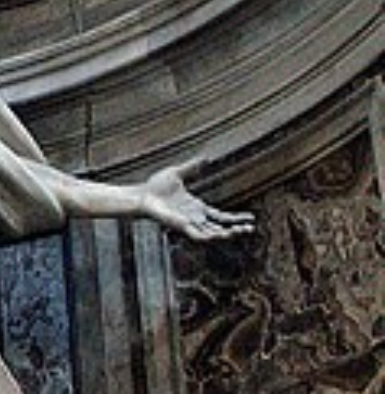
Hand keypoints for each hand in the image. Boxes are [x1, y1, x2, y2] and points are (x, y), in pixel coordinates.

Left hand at [139, 161, 253, 241]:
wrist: (142, 194)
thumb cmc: (155, 186)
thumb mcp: (178, 173)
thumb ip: (192, 167)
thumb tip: (205, 156)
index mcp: (196, 208)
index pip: (221, 216)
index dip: (236, 218)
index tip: (251, 218)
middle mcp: (194, 218)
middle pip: (220, 227)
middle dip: (236, 229)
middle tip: (251, 229)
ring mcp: (188, 223)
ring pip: (211, 234)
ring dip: (225, 234)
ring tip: (240, 232)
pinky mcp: (180, 226)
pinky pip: (196, 235)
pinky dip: (208, 236)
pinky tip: (220, 235)